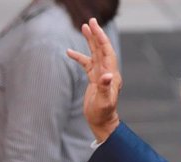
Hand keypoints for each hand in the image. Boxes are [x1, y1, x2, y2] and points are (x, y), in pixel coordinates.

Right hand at [67, 18, 121, 142]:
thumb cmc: (103, 114)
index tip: (95, 27)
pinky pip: (86, 64)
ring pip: (95, 54)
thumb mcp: (104, 102)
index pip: (107, 52)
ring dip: (90, 41)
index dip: (101, 39)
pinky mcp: (94, 80)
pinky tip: (69, 52)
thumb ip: (105, 88)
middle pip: (102, 49)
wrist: (102, 122)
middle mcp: (107, 72)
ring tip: (84, 27)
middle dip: (97, 35)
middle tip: (91, 21)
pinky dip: (79, 57)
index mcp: (111, 75)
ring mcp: (100, 75)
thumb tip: (107, 75)